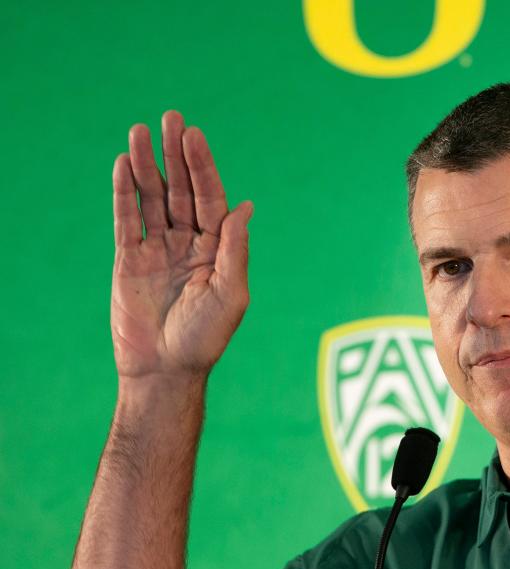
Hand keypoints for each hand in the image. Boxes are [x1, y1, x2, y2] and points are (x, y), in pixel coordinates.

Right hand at [111, 111, 252, 380]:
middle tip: (170, 117)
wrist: (165, 370)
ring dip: (148, 166)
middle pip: (181, 190)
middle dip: (176, 155)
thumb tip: (246, 206)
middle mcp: (189, 245)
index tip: (194, 136)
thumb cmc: (205, 338)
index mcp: (218, 250)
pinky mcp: (130, 260)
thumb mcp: (231, 293)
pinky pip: (127, 220)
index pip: (210, 199)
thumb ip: (235, 249)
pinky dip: (124, 193)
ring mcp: (158, 250)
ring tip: (140, 131)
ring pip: (152, 199)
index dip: (203, 167)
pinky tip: (124, 164)